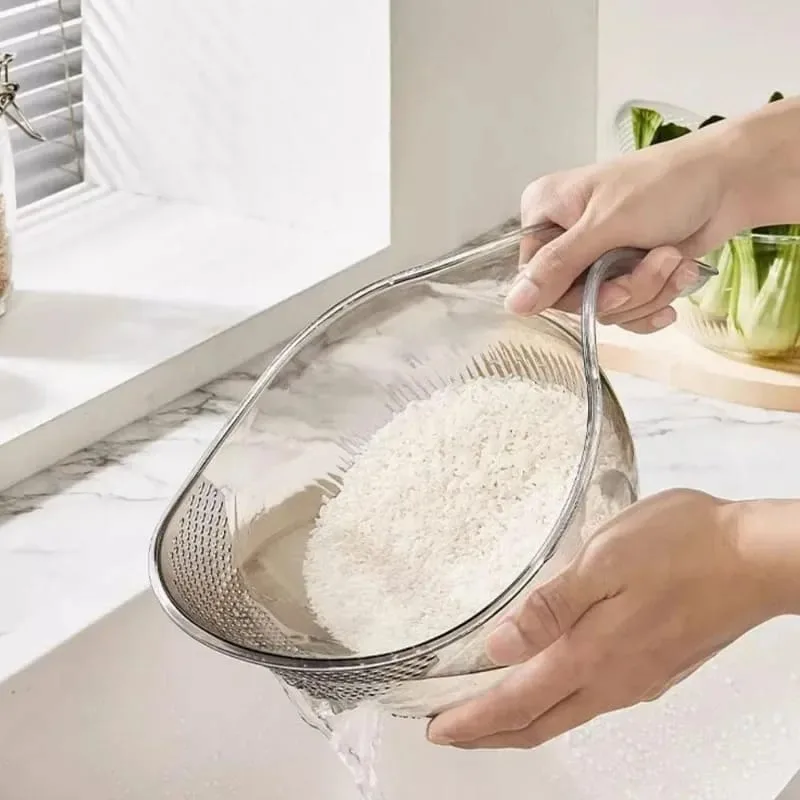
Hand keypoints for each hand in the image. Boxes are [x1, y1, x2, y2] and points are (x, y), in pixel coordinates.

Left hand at [427, 490, 789, 749]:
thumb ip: (551, 607)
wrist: (756, 558)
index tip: (437, 729)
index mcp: (592, 655)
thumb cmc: (683, 548)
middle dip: (489, 734)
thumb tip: (499, 646)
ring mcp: (639, 678)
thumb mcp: (604, 561)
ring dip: (523, 719)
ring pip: (566, 713)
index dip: (473, 722)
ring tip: (491, 710)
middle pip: (539, 723)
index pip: (516, 703)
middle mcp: (614, 680)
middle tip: (452, 730)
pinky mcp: (657, 667)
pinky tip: (552, 682)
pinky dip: (557, 702)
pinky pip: (594, 699)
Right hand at [507, 123, 746, 331]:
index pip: (535, 279)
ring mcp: (595, 258)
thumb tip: (513, 306)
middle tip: (658, 261)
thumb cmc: (665, 185)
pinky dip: (657, 300)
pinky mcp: (625, 274)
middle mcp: (564, 238)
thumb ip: (557, 267)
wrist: (731, 181)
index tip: (612, 285)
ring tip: (674, 257)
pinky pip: (627, 313)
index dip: (572, 293)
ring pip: (605, 308)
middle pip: (573, 299)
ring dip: (648, 291)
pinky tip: (678, 278)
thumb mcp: (605, 225)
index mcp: (544, 215)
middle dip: (623, 290)